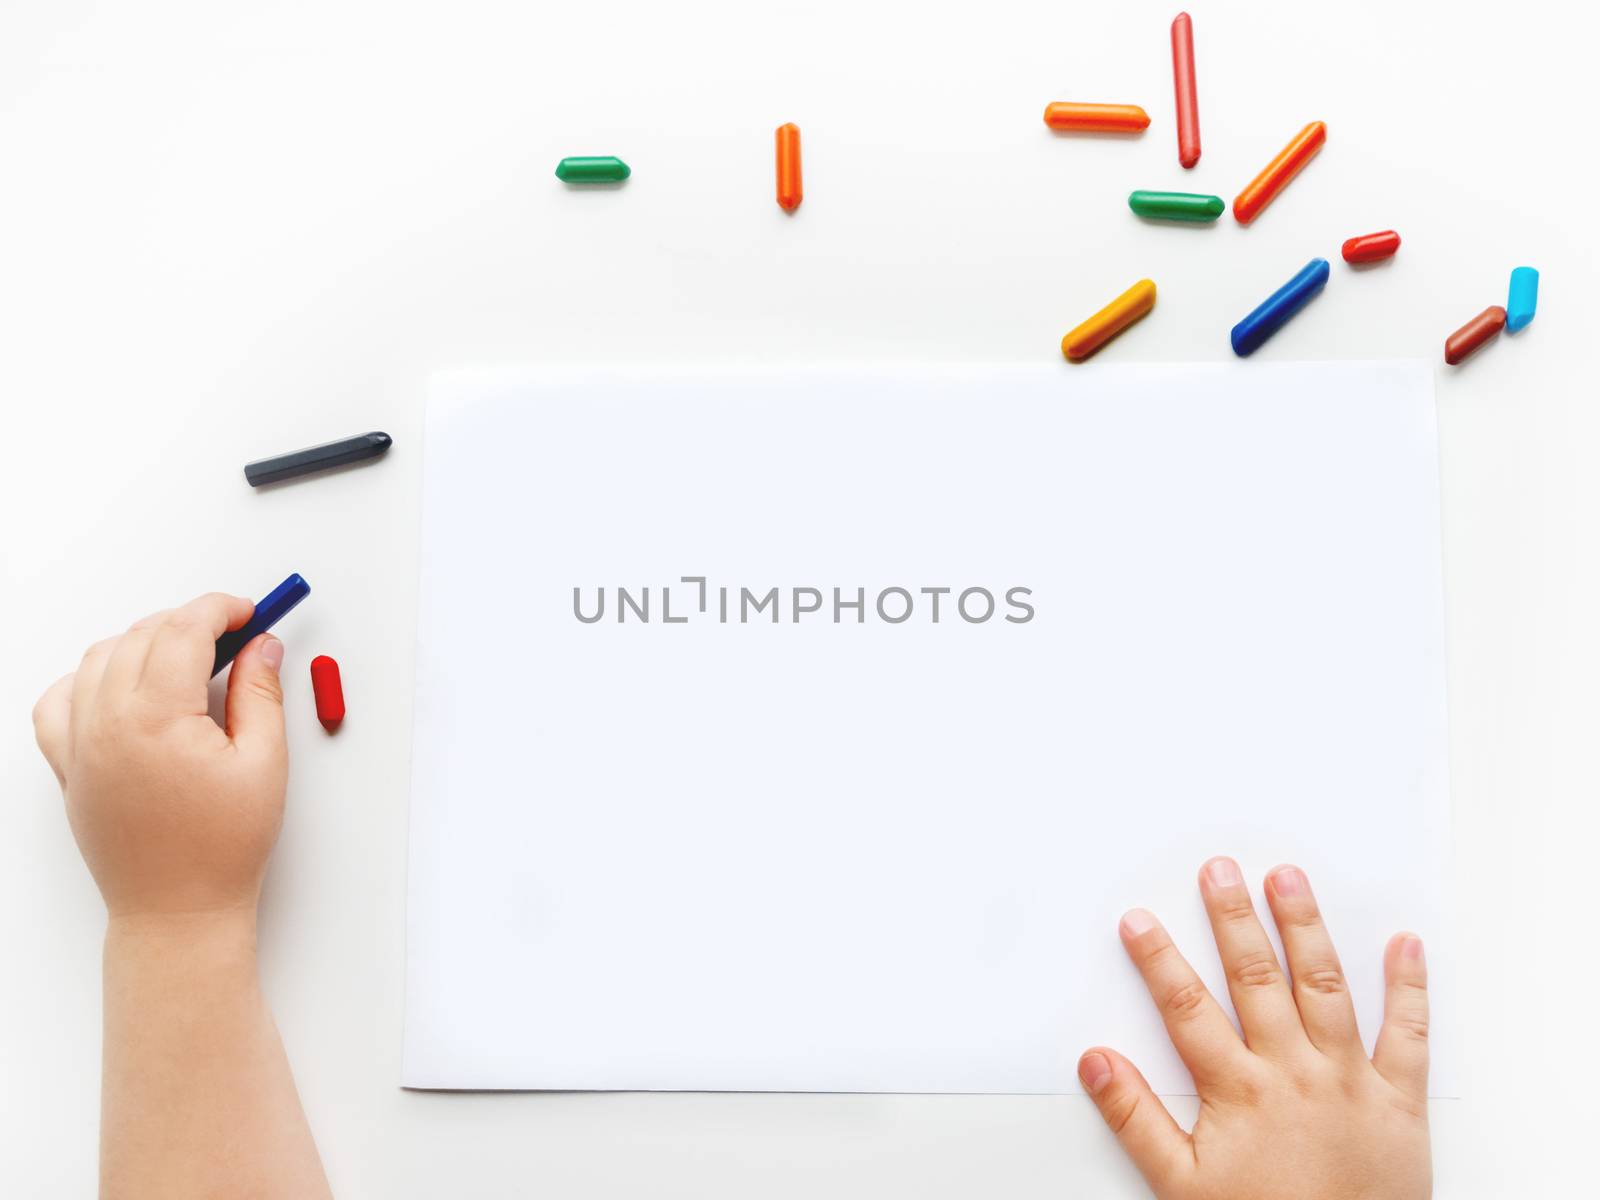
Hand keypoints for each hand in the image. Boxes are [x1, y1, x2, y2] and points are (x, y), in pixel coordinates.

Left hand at [32, 593, 287, 921]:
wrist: (177, 910)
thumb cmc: (222, 848)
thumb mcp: (265, 762)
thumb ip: (261, 693)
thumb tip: (260, 646)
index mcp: (156, 719)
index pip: (183, 631)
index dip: (219, 609)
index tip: (247, 611)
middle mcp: (106, 724)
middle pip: (142, 636)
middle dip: (189, 620)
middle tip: (232, 633)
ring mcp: (79, 745)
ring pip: (98, 658)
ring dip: (142, 641)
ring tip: (185, 656)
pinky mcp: (68, 767)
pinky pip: (57, 701)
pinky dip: (87, 679)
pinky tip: (120, 685)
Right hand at [1079, 859, 1429, 1198]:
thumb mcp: (1182, 1187)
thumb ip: (1136, 1120)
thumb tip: (1095, 1062)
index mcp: (1240, 1091)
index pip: (1187, 1008)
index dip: (1159, 960)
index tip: (1138, 920)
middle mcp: (1294, 1072)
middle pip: (1256, 979)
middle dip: (1233, 918)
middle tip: (1219, 869)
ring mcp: (1350, 1079)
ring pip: (1325, 987)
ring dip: (1305, 927)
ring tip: (1288, 877)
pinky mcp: (1399, 1100)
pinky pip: (1409, 1034)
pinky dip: (1409, 984)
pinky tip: (1404, 941)